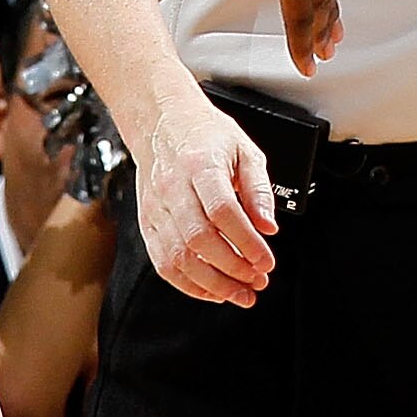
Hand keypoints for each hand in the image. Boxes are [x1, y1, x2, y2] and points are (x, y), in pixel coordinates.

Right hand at [133, 82, 278, 304]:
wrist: (163, 122)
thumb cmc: (205, 134)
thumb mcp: (245, 150)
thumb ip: (259, 190)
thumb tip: (268, 227)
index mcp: (200, 165)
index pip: (222, 211)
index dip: (246, 241)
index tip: (266, 260)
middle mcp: (173, 187)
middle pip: (199, 239)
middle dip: (232, 269)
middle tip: (258, 281)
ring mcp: (156, 208)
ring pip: (178, 257)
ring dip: (212, 284)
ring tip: (240, 293)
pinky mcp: (147, 223)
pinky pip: (162, 263)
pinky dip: (188, 284)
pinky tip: (212, 290)